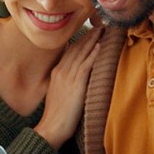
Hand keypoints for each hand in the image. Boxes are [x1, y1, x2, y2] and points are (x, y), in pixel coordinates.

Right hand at [33, 27, 101, 147]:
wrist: (51, 127)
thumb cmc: (56, 116)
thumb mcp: (58, 94)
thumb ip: (65, 83)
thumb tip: (75, 79)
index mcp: (56, 73)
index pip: (69, 52)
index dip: (80, 41)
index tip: (89, 32)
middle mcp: (61, 72)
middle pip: (76, 48)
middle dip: (87, 36)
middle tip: (98, 26)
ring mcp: (68, 77)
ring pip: (81, 53)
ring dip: (92, 40)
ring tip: (101, 31)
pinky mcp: (76, 85)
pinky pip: (85, 65)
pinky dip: (92, 54)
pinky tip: (99, 46)